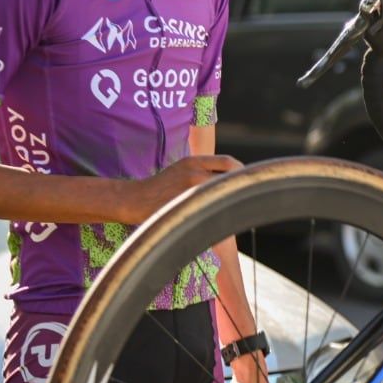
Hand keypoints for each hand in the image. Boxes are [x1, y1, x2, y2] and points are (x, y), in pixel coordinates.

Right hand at [122, 154, 242, 222]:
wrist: (135, 198)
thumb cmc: (161, 186)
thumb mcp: (182, 169)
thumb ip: (204, 171)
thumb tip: (231, 179)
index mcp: (194, 161)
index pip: (227, 161)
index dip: (241, 170)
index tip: (246, 180)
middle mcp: (193, 172)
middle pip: (229, 176)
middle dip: (240, 186)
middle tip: (248, 197)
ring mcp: (189, 189)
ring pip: (220, 194)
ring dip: (231, 202)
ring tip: (238, 210)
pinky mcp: (184, 205)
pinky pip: (208, 210)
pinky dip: (217, 215)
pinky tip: (221, 222)